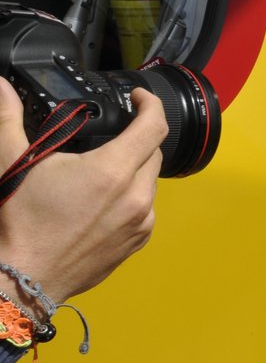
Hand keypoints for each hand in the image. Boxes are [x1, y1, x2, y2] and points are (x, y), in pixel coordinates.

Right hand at [0, 80, 166, 300]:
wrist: (27, 275)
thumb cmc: (23, 223)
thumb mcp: (13, 163)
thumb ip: (9, 118)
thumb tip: (2, 88)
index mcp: (112, 171)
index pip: (153, 126)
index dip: (151, 104)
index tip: (140, 98)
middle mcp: (135, 195)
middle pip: (154, 151)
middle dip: (138, 137)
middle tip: (114, 134)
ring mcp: (142, 220)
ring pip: (151, 181)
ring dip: (134, 169)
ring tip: (101, 170)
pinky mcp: (139, 239)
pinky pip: (146, 207)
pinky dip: (132, 196)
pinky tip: (104, 199)